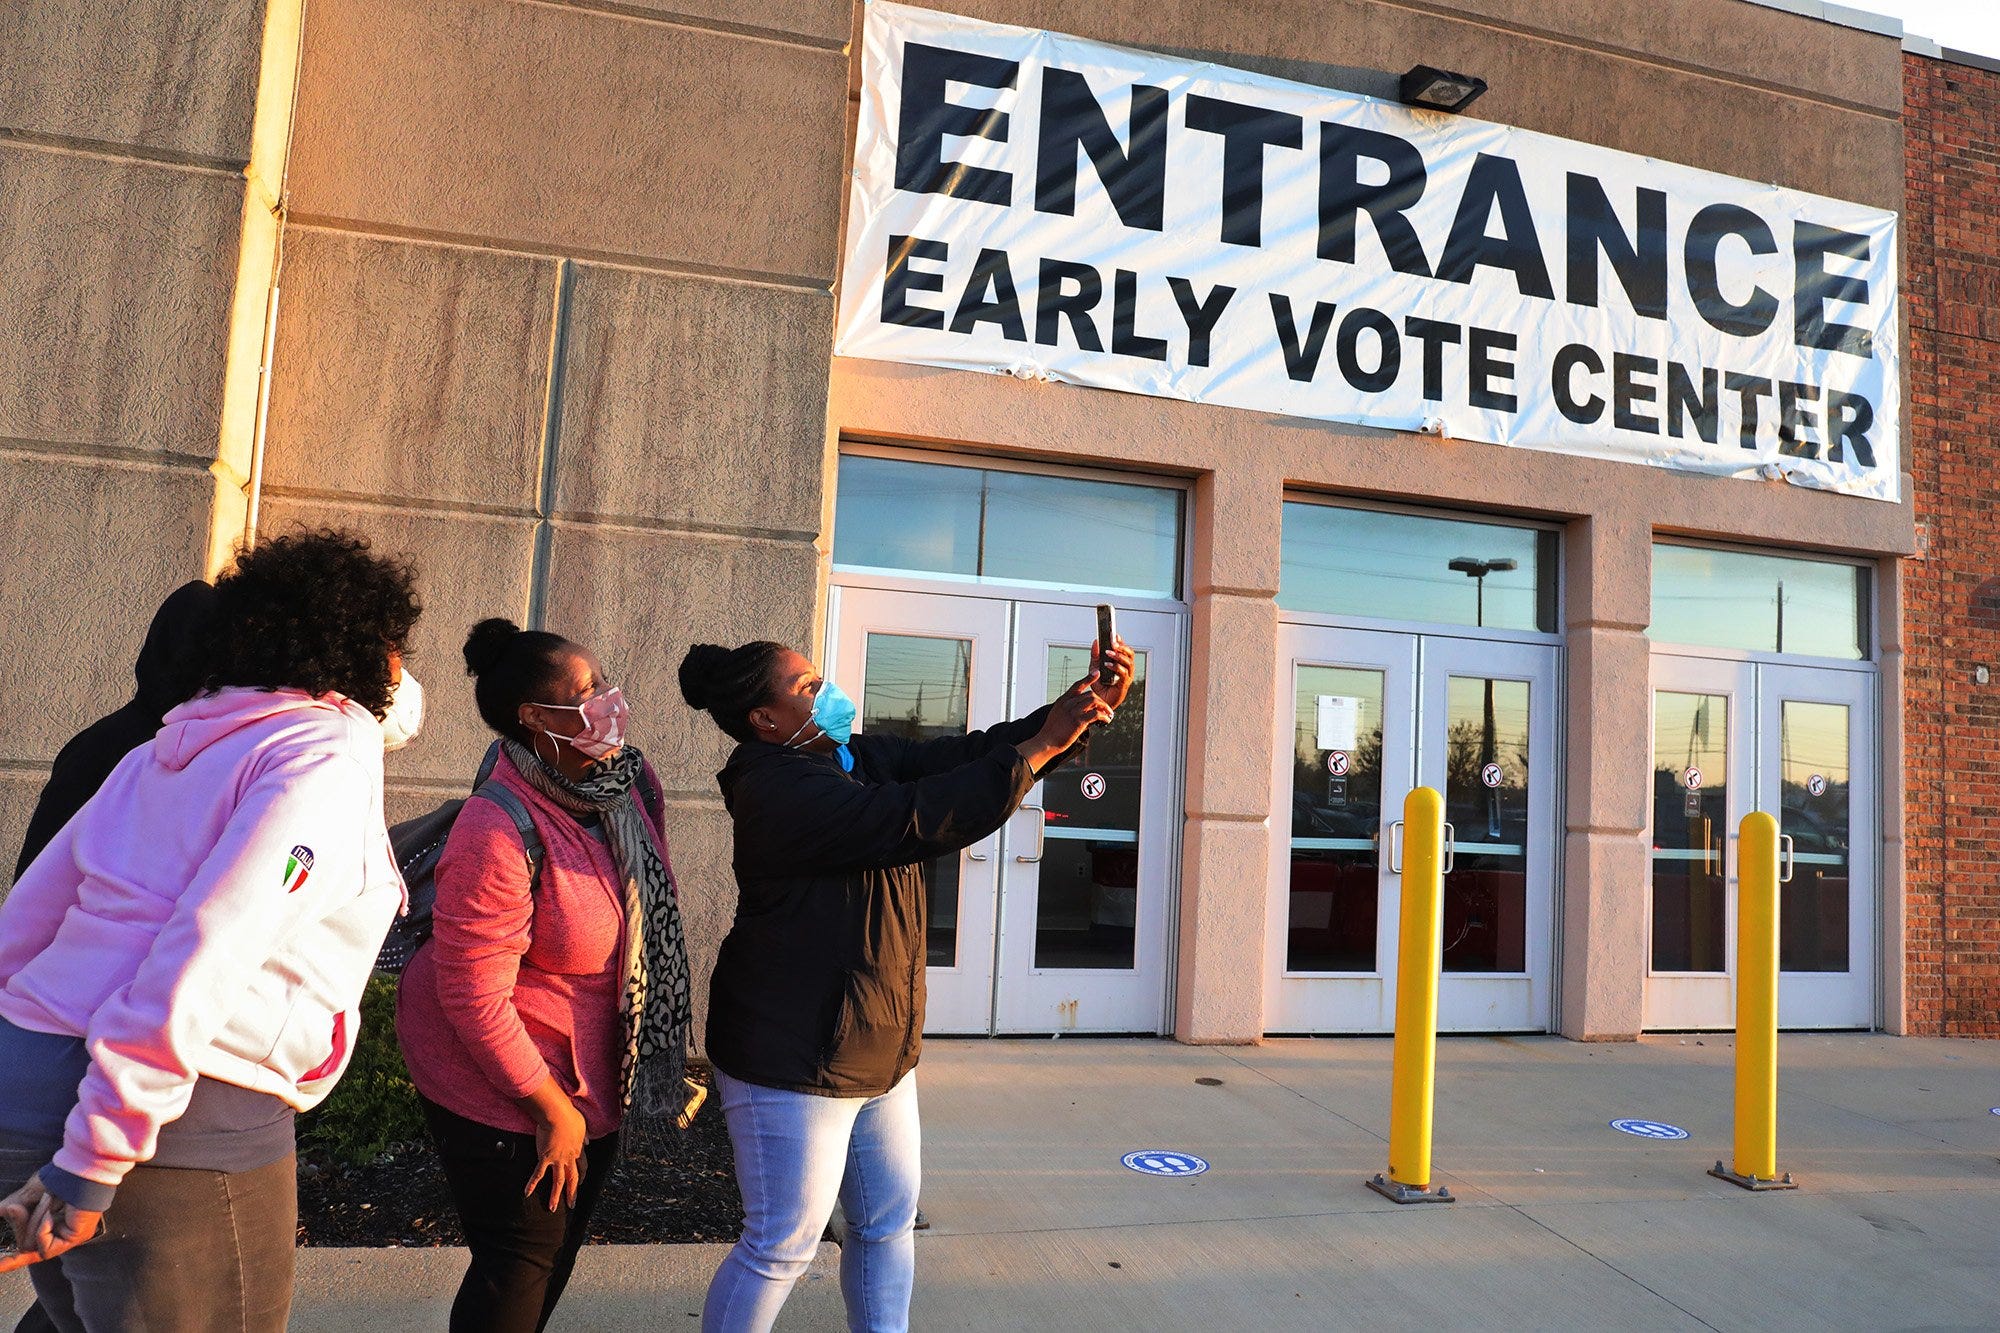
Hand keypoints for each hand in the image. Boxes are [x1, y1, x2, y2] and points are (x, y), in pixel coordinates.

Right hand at [0, 1174, 101, 1272]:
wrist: (79, 1170)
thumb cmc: (61, 1176)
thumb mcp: (30, 1194)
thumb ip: (15, 1209)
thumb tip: (2, 1210)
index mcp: (53, 1223)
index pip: (30, 1248)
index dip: (12, 1260)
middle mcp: (62, 1232)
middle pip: (26, 1246)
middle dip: (21, 1226)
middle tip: (16, 1208)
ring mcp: (69, 1236)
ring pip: (32, 1246)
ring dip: (33, 1222)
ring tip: (45, 1200)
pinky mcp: (75, 1238)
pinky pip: (45, 1248)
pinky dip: (42, 1229)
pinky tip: (50, 1213)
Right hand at [521, 1080, 587, 1211]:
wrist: (558, 1115)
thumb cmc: (570, 1116)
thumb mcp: (582, 1126)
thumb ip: (585, 1136)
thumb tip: (588, 1142)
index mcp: (578, 1150)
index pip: (582, 1167)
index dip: (581, 1176)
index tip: (580, 1183)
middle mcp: (569, 1158)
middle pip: (572, 1179)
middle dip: (572, 1193)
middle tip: (572, 1205)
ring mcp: (557, 1159)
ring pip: (558, 1182)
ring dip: (555, 1196)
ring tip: (552, 1209)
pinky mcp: (545, 1158)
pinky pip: (538, 1174)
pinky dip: (532, 1184)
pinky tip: (527, 1193)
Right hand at [1018, 675, 1114, 769]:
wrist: (1046, 741)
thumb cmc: (1052, 730)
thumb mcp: (1057, 714)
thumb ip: (1069, 708)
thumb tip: (1083, 710)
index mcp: (1063, 700)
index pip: (1077, 685)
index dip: (1088, 678)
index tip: (1096, 673)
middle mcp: (1068, 703)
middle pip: (1090, 694)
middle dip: (1101, 701)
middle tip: (1106, 709)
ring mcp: (1073, 712)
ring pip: (1094, 701)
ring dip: (1105, 708)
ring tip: (1109, 714)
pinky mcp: (1078, 721)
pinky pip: (1096, 714)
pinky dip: (1104, 716)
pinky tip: (1106, 721)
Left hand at [1088, 636, 1136, 713]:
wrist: (1097, 701)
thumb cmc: (1098, 685)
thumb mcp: (1094, 666)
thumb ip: (1095, 655)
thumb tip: (1096, 641)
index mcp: (1121, 663)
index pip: (1124, 649)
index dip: (1121, 641)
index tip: (1114, 635)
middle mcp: (1126, 669)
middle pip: (1130, 654)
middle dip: (1122, 647)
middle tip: (1113, 643)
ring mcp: (1127, 677)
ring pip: (1129, 663)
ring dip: (1119, 656)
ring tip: (1109, 653)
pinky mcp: (1124, 685)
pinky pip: (1123, 673)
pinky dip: (1116, 667)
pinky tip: (1107, 664)